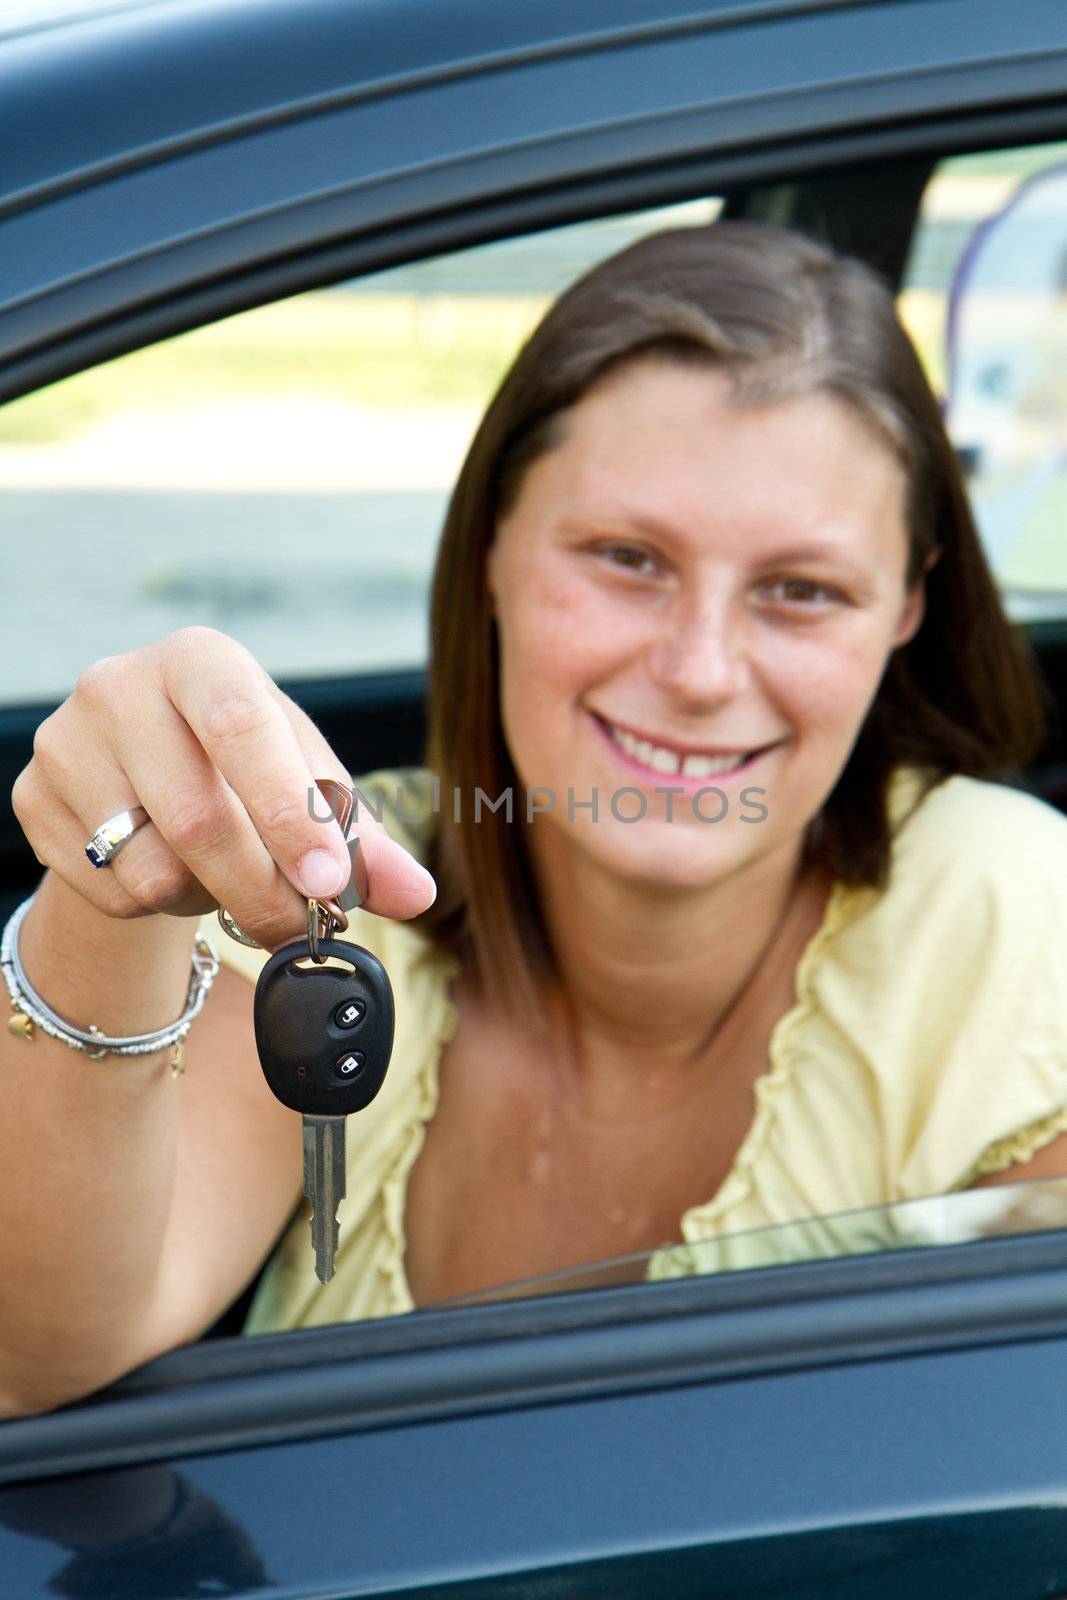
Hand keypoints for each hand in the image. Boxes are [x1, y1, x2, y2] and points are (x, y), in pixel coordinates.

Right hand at [12, 627, 435, 947]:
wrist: (141, 772)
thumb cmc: (243, 767)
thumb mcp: (306, 782)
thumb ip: (363, 839)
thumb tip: (418, 893)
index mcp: (201, 659)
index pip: (240, 726)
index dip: (287, 811)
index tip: (329, 880)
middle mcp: (121, 685)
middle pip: (197, 818)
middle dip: (263, 891)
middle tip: (302, 925)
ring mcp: (66, 742)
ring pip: (152, 868)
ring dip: (207, 897)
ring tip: (223, 874)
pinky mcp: (34, 799)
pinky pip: (112, 891)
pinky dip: (158, 905)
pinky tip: (170, 871)